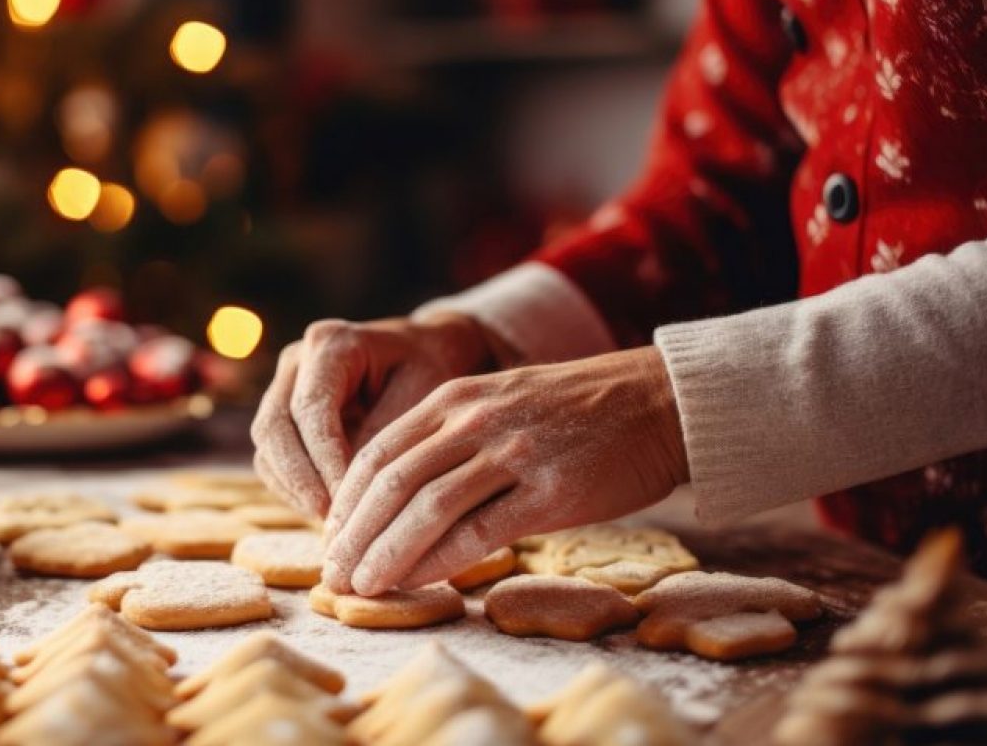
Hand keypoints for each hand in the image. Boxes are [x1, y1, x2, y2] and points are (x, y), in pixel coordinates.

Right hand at [250, 313, 506, 517]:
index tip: (347, 503)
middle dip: (300, 479)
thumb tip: (350, 489)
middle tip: (331, 521)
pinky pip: (273, 458)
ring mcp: (284, 386)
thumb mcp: (422, 396)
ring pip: (267, 446)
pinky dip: (294, 488)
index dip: (324, 461)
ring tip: (332, 524)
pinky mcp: (284, 414)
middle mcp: (297, 361)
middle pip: (274, 427)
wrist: (429, 351)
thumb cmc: (432, 368)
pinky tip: (327, 513)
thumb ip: (385, 436)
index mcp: (330, 344)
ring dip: (294, 488)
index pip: (311, 410)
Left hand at [322, 346, 687, 595]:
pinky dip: (439, 562)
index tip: (330, 541)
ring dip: (386, 554)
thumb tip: (397, 501)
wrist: (657, 402)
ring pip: (426, 509)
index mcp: (453, 399)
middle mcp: (473, 421)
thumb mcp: (497, 404)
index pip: (377, 454)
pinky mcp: (549, 491)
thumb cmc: (575, 414)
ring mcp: (511, 453)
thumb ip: (448, 441)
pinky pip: (479, 532)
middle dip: (354, 535)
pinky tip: (417, 583)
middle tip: (334, 575)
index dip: (345, 503)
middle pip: (390, 483)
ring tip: (362, 587)